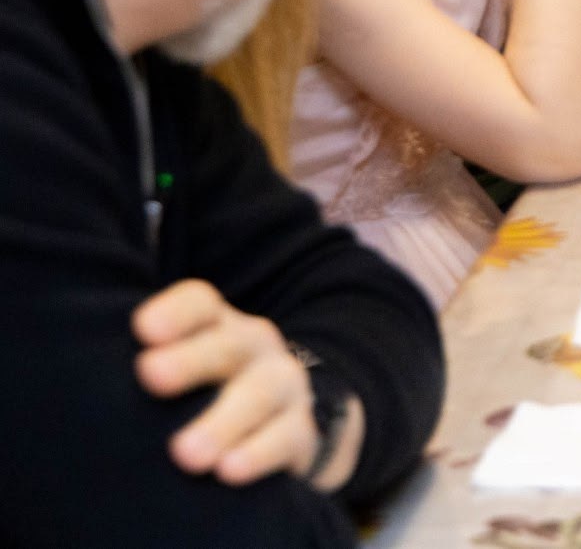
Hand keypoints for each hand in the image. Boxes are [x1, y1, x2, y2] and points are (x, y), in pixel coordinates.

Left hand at [132, 280, 316, 486]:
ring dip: (222, 421)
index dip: (174, 313)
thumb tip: (85, 381)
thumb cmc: (208, 392)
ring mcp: (284, 385)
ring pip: (260, 392)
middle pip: (228, 345)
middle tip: (151, 375)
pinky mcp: (302, 429)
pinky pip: (286, 437)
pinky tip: (230, 470)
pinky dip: (259, 454)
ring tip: (185, 453)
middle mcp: (253, 348)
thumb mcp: (183, 365)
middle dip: (190, 360)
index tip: (143, 330)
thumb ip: (150, 362)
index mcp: (218, 326)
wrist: (286, 420)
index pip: (199, 304)